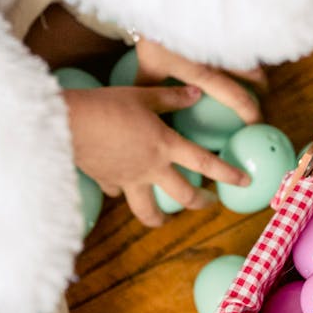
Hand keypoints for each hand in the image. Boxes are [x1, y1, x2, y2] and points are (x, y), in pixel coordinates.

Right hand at [63, 86, 249, 226]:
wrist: (67, 122)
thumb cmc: (107, 104)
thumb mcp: (142, 96)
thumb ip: (171, 98)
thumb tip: (196, 93)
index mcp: (165, 146)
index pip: (205, 164)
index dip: (228, 174)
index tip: (245, 182)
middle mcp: (151, 169)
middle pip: (184, 196)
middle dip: (201, 203)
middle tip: (210, 203)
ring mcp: (129, 179)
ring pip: (149, 210)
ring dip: (160, 218)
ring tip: (165, 219)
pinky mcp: (107, 182)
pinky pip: (118, 192)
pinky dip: (122, 192)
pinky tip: (122, 189)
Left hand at [135, 38, 265, 121]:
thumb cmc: (155, 30)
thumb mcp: (149, 62)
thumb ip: (149, 84)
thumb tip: (143, 102)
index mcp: (205, 72)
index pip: (237, 98)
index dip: (250, 114)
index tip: (256, 125)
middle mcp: (222, 56)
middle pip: (255, 75)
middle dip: (261, 88)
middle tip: (261, 96)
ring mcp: (227, 37)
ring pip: (252, 55)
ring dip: (256, 66)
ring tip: (255, 73)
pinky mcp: (228, 21)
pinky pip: (245, 37)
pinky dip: (248, 45)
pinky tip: (243, 44)